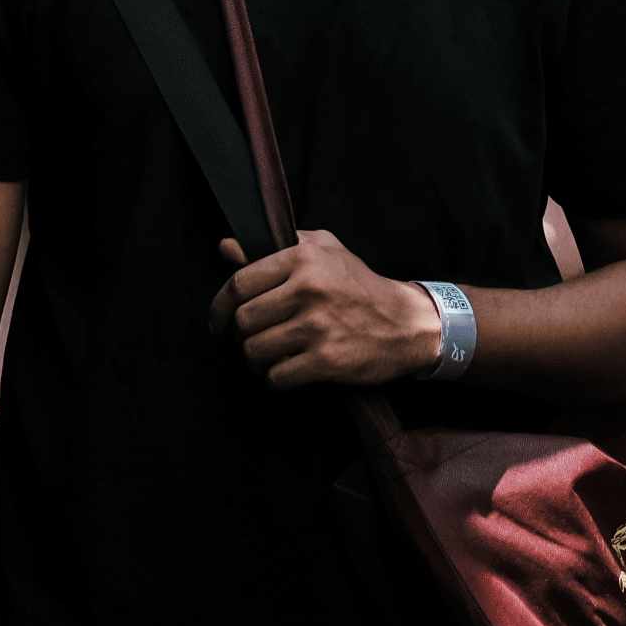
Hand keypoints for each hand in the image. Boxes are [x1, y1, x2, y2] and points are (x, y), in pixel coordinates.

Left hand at [211, 232, 441, 390]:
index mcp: (304, 258)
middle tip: (259, 337)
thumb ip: (275, 247)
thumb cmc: (360, 287)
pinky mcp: (326, 359)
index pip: (239, 284)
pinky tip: (292, 368)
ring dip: (259, 360)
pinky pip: (277, 376)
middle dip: (244, 335)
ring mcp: (318, 325)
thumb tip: (227, 247)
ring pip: (255, 351)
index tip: (218, 321)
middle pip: (243, 321)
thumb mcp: (325, 252)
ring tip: (275, 354)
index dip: (219, 307)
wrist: (407, 323)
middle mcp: (310, 288)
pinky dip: (279, 377)